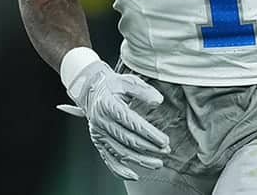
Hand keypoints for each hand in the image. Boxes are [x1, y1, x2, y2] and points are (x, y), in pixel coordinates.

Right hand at [57, 60, 169, 180]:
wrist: (90, 90)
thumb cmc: (112, 85)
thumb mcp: (128, 81)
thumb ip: (143, 91)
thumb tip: (158, 101)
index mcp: (108, 105)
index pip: (132, 123)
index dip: (149, 133)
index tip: (164, 140)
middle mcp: (101, 121)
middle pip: (128, 140)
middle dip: (149, 147)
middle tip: (166, 150)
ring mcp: (99, 134)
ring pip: (121, 152)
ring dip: (140, 160)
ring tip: (158, 163)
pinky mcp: (98, 142)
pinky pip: (108, 160)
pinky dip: (120, 170)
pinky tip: (134, 175)